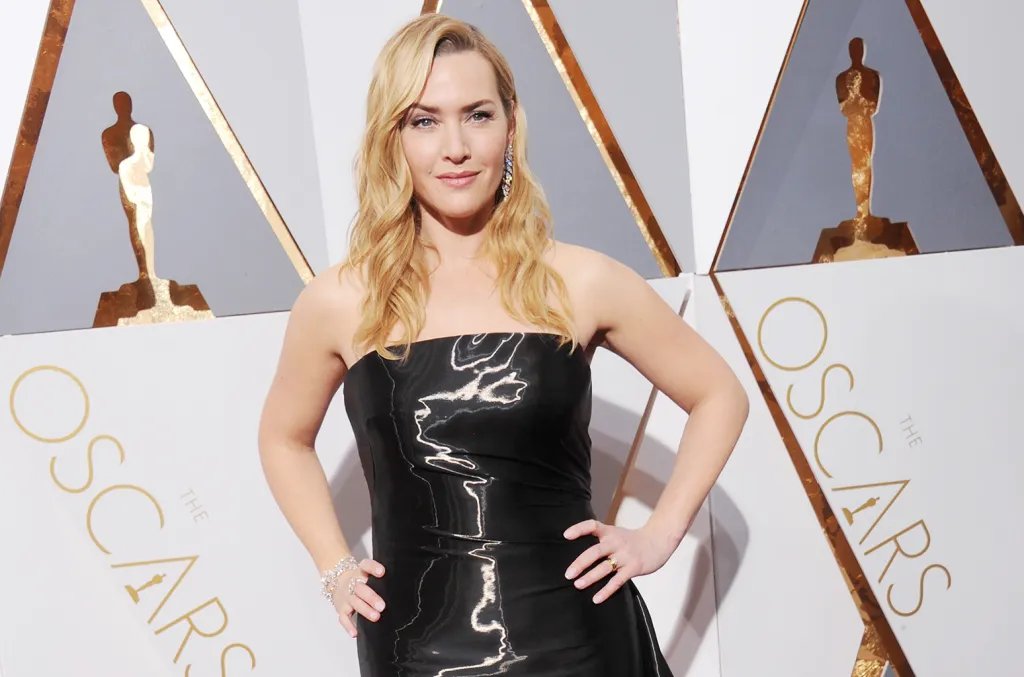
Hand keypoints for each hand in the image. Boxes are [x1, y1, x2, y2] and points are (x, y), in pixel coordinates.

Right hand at [333, 558, 386, 637]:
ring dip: (364, 610)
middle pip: (360, 588)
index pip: (365, 565)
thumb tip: (402, 587)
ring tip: (376, 617)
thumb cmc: (361, 580)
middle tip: (382, 606)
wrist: (337, 582)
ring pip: (354, 602)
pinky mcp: (341, 608)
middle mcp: (352, 583)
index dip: (373, 568)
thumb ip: (380, 579)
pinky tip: (355, 633)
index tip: (382, 572)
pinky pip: (343, 617)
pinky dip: (348, 626)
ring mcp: (346, 596)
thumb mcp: (367, 574)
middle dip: (371, 597)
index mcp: (360, 572)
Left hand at [562, 519, 677, 603]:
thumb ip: (601, 540)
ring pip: (604, 568)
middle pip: (595, 552)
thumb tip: (580, 556)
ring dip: (590, 577)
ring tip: (578, 585)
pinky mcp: (633, 568)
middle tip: (568, 574)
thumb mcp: (616, 534)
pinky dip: (606, 591)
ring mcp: (625, 556)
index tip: (566, 535)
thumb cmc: (632, 540)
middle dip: (580, 563)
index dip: (579, 529)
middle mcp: (616, 542)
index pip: (592, 526)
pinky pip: (617, 581)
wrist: (658, 541)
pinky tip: (596, 599)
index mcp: (610, 532)